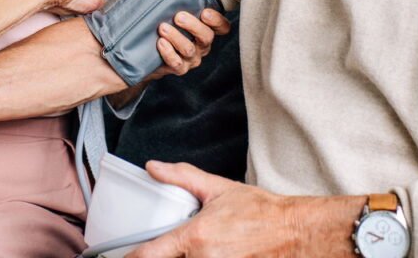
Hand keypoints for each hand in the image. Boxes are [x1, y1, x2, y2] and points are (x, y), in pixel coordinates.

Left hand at [127, 162, 364, 257]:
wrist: (296, 232)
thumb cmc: (262, 212)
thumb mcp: (218, 189)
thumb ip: (182, 177)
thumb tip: (154, 168)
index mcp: (197, 238)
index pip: (150, 255)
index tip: (122, 257)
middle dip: (163, 255)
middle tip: (166, 245)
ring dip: (185, 257)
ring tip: (196, 246)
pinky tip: (211, 251)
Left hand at [151, 7, 230, 78]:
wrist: (148, 50)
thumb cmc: (163, 22)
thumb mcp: (172, 6)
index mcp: (206, 28)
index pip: (222, 26)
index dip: (217, 21)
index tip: (205, 12)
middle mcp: (202, 44)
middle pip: (206, 37)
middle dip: (193, 26)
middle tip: (178, 16)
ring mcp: (191, 58)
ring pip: (189, 49)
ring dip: (177, 37)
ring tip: (162, 27)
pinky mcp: (178, 68)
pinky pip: (177, 63)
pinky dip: (168, 52)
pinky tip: (160, 42)